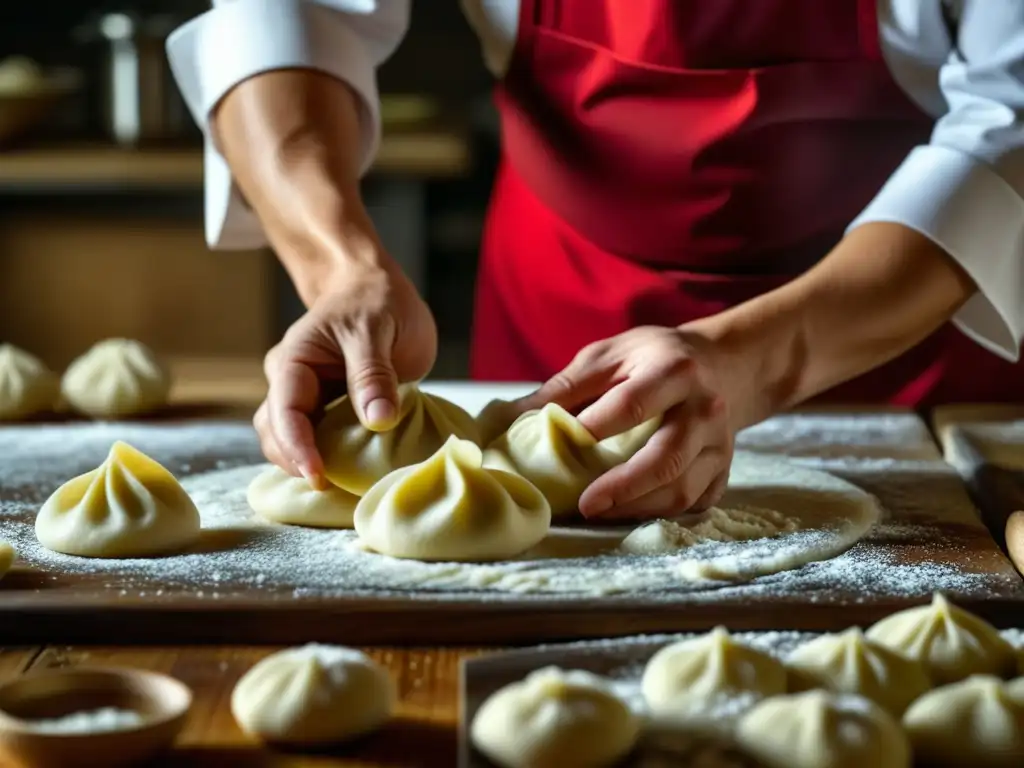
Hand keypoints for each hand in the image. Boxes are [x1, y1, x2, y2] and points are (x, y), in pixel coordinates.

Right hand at [254, 260, 436, 488]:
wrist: (375, 287)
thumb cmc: (374, 300)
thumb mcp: (376, 328)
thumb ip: (373, 374)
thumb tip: (378, 421)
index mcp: (294, 361)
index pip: (284, 411)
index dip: (297, 448)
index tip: (318, 476)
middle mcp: (292, 383)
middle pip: (276, 434)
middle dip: (296, 463)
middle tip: (332, 490)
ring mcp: (310, 398)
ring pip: (292, 441)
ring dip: (309, 464)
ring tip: (341, 486)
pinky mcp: (330, 409)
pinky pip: (322, 439)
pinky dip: (330, 458)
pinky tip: (350, 474)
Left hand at [520, 326, 737, 519]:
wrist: (724, 366)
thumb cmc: (654, 359)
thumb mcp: (611, 355)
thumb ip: (566, 386)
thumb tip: (511, 419)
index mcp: (674, 371)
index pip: (634, 404)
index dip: (598, 426)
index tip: (566, 442)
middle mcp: (704, 410)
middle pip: (668, 457)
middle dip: (625, 485)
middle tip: (585, 504)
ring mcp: (720, 445)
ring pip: (683, 489)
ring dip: (637, 507)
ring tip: (597, 511)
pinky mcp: (723, 471)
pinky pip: (693, 503)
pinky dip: (658, 512)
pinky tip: (627, 511)